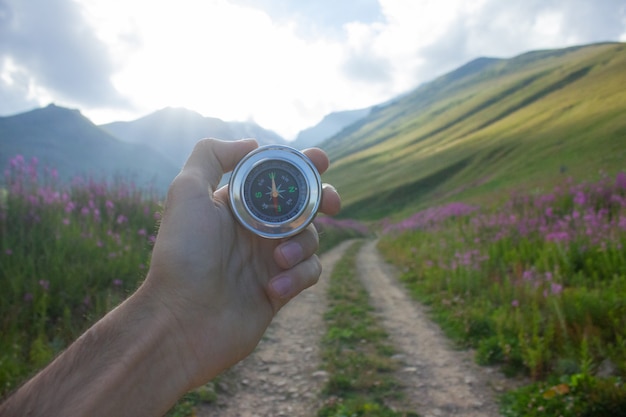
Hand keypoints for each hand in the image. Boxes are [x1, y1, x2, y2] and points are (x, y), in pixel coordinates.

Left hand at [142, 138, 340, 388]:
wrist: (182, 319)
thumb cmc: (183, 254)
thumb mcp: (187, 192)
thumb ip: (211, 156)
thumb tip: (252, 144)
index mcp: (238, 205)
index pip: (277, 177)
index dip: (301, 166)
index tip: (320, 161)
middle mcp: (256, 229)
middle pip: (304, 205)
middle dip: (323, 199)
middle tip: (330, 203)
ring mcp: (269, 259)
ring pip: (311, 237)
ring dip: (302, 244)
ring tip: (277, 260)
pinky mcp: (280, 288)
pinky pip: (308, 272)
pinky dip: (298, 276)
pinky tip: (273, 288)